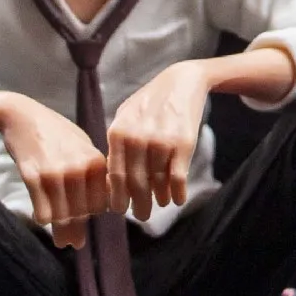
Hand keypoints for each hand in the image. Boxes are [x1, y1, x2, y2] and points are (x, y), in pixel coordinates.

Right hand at [0, 95, 107, 248]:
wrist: (22, 116)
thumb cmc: (56, 134)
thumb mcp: (82, 148)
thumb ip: (92, 177)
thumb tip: (99, 210)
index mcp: (96, 161)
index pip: (102, 202)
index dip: (94, 213)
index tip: (87, 220)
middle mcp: (80, 169)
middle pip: (83, 212)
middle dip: (78, 228)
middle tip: (73, 242)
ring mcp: (57, 174)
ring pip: (63, 216)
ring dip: (62, 232)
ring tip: (62, 242)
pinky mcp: (33, 178)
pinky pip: (43, 213)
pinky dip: (44, 219)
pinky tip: (43, 218)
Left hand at [106, 61, 210, 220]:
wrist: (182, 80)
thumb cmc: (150, 102)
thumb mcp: (126, 116)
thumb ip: (117, 144)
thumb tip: (112, 179)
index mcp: (118, 132)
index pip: (114, 175)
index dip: (117, 196)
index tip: (120, 209)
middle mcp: (137, 138)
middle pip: (136, 183)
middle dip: (138, 204)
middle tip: (141, 215)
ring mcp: (161, 141)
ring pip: (158, 182)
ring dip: (159, 198)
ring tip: (160, 204)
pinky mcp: (184, 142)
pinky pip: (178, 177)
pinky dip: (178, 192)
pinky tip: (178, 199)